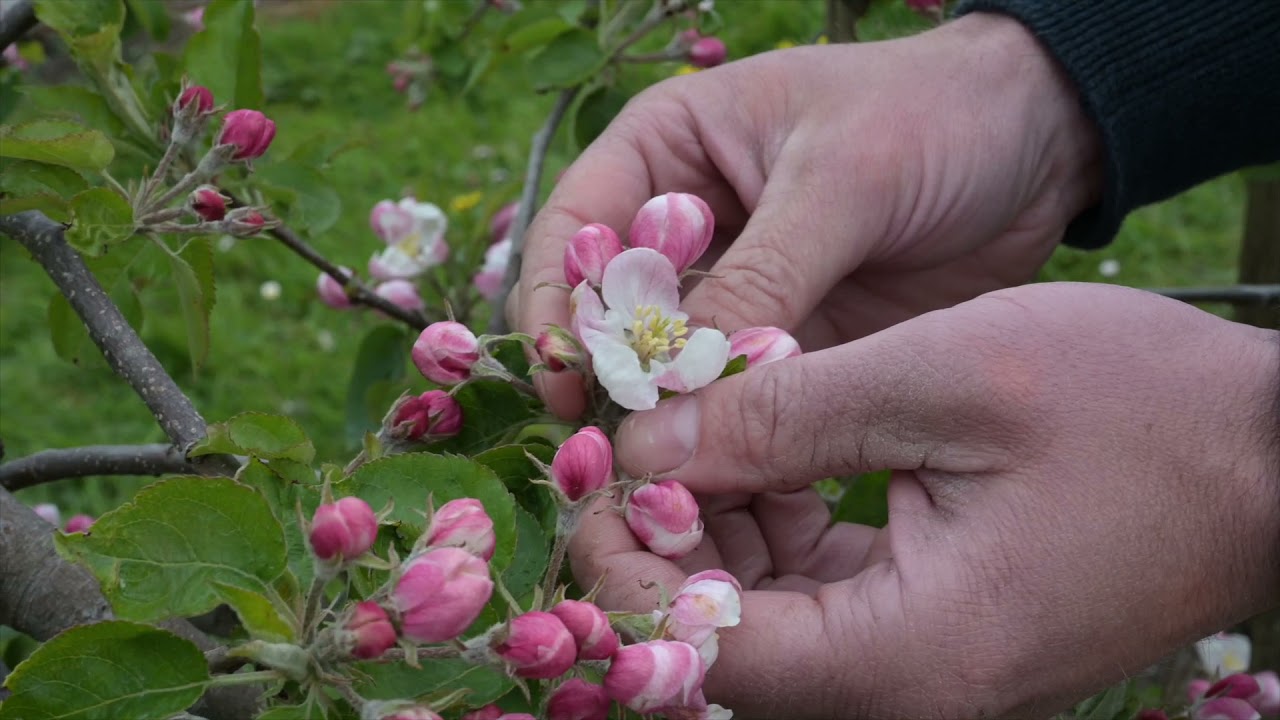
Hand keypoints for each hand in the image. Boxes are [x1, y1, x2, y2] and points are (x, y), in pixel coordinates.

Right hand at [515, 12, 1101, 417]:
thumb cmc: (934, 118)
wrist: (1042, 144)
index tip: (569, 382)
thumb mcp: (842, 180)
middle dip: (609, 379)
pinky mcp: (787, 340)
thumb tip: (679, 384)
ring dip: (668, 419)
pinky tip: (731, 474)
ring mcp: (738, 289)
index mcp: (668, 150)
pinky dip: (731, 433)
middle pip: (611, 313)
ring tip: (670, 478)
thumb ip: (762, 277)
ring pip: (671, 367)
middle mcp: (687, 225)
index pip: (576, 232)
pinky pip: (738, 396)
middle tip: (613, 454)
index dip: (560, 308)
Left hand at [571, 283, 1279, 718]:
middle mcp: (908, 687)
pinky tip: (773, 439)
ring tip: (705, 417)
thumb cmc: (1137, 407)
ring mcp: (923, 660)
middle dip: (663, 539)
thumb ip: (779, 415)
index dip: (627, 569)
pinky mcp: (936, 620)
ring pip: (763, 612)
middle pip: (723, 642)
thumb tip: (643, 441)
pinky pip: (818, 587)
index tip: (598, 471)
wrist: (1270, 449)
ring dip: (717, 521)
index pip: (707, 657)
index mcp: (908, 655)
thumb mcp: (940, 379)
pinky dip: (777, 518)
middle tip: (636, 430)